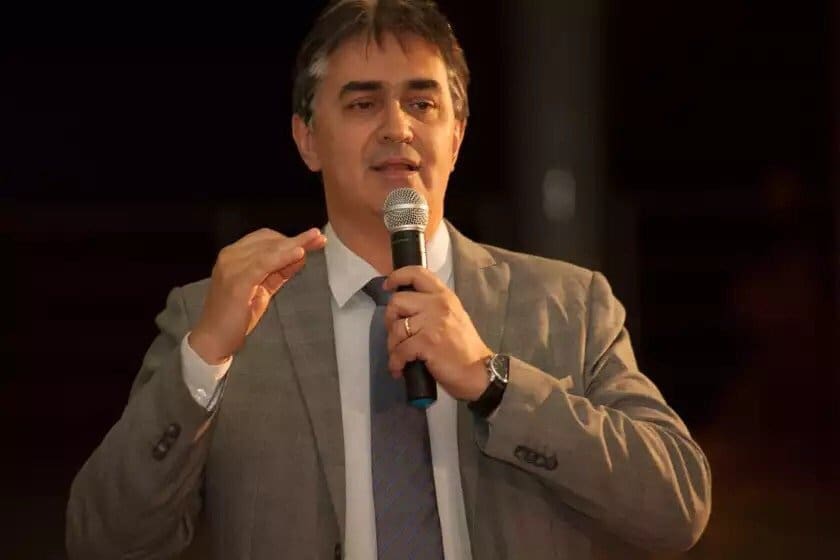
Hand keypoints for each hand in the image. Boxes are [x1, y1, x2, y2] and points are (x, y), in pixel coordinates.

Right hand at [189, 227, 326, 363]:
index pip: (265, 238)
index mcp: (234, 256)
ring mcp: (231, 267)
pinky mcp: (236, 281)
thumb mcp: (263, 288)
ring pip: (269, 250)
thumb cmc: (235, 315)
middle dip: (297, 239)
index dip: (290, 237)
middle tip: (319, 237)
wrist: (214, 339)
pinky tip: (299, 253)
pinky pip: (264, 263)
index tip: (312, 237)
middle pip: (269, 241)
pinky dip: (283, 257)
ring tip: (315, 241)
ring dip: (295, 244)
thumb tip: (300, 255)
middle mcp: (230, 257)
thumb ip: (279, 271)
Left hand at [382, 266, 491, 400]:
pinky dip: (396, 362)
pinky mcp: (427, 343)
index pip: (417, 273)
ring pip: (395, 327)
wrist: (479, 371)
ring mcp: (432, 323)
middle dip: (390, 319)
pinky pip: (399, 350)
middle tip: (396, 334)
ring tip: (399, 357)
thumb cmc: (465, 348)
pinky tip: (399, 369)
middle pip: (397, 301)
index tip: (388, 286)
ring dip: (392, 346)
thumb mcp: (454, 316)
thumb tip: (406, 309)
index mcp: (444, 296)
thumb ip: (432, 307)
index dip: (397, 277)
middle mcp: (438, 304)